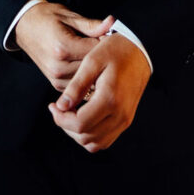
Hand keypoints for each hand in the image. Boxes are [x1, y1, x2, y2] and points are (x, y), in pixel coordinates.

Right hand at [14, 0, 114, 91]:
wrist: (24, 27)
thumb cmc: (46, 18)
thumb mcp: (68, 16)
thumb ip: (91, 25)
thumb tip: (111, 23)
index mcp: (62, 47)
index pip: (95, 51)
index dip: (106, 44)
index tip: (112, 37)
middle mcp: (58, 66)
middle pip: (93, 68)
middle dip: (102, 58)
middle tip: (109, 47)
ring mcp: (56, 77)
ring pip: (87, 79)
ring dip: (96, 70)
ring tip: (99, 56)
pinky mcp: (56, 83)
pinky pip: (78, 85)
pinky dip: (86, 77)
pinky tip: (90, 66)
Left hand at [48, 32, 150, 151]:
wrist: (141, 51)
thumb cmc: (116, 51)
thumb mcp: (92, 60)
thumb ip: (76, 85)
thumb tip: (61, 106)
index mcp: (110, 99)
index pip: (79, 124)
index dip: (61, 119)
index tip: (52, 105)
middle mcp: (120, 115)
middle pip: (85, 136)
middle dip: (66, 125)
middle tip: (59, 108)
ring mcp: (125, 120)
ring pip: (94, 144)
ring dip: (78, 133)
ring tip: (70, 113)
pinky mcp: (126, 120)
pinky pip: (105, 140)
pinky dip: (90, 135)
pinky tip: (83, 118)